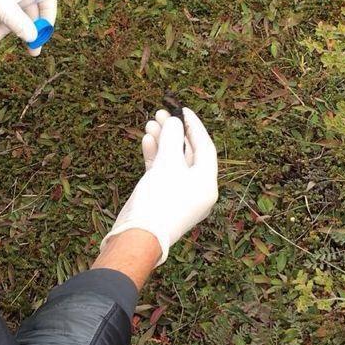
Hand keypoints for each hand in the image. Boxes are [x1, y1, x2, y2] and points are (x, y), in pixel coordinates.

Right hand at [100, 107, 218, 266]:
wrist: (138, 235)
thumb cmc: (159, 200)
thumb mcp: (168, 165)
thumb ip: (171, 139)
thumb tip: (174, 121)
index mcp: (207, 183)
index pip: (205, 147)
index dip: (194, 126)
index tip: (183, 109)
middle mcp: (197, 189)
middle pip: (188, 153)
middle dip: (174, 132)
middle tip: (161, 113)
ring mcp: (179, 194)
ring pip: (173, 161)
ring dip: (162, 141)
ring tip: (150, 123)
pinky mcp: (162, 198)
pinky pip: (162, 172)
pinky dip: (155, 156)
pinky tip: (147, 140)